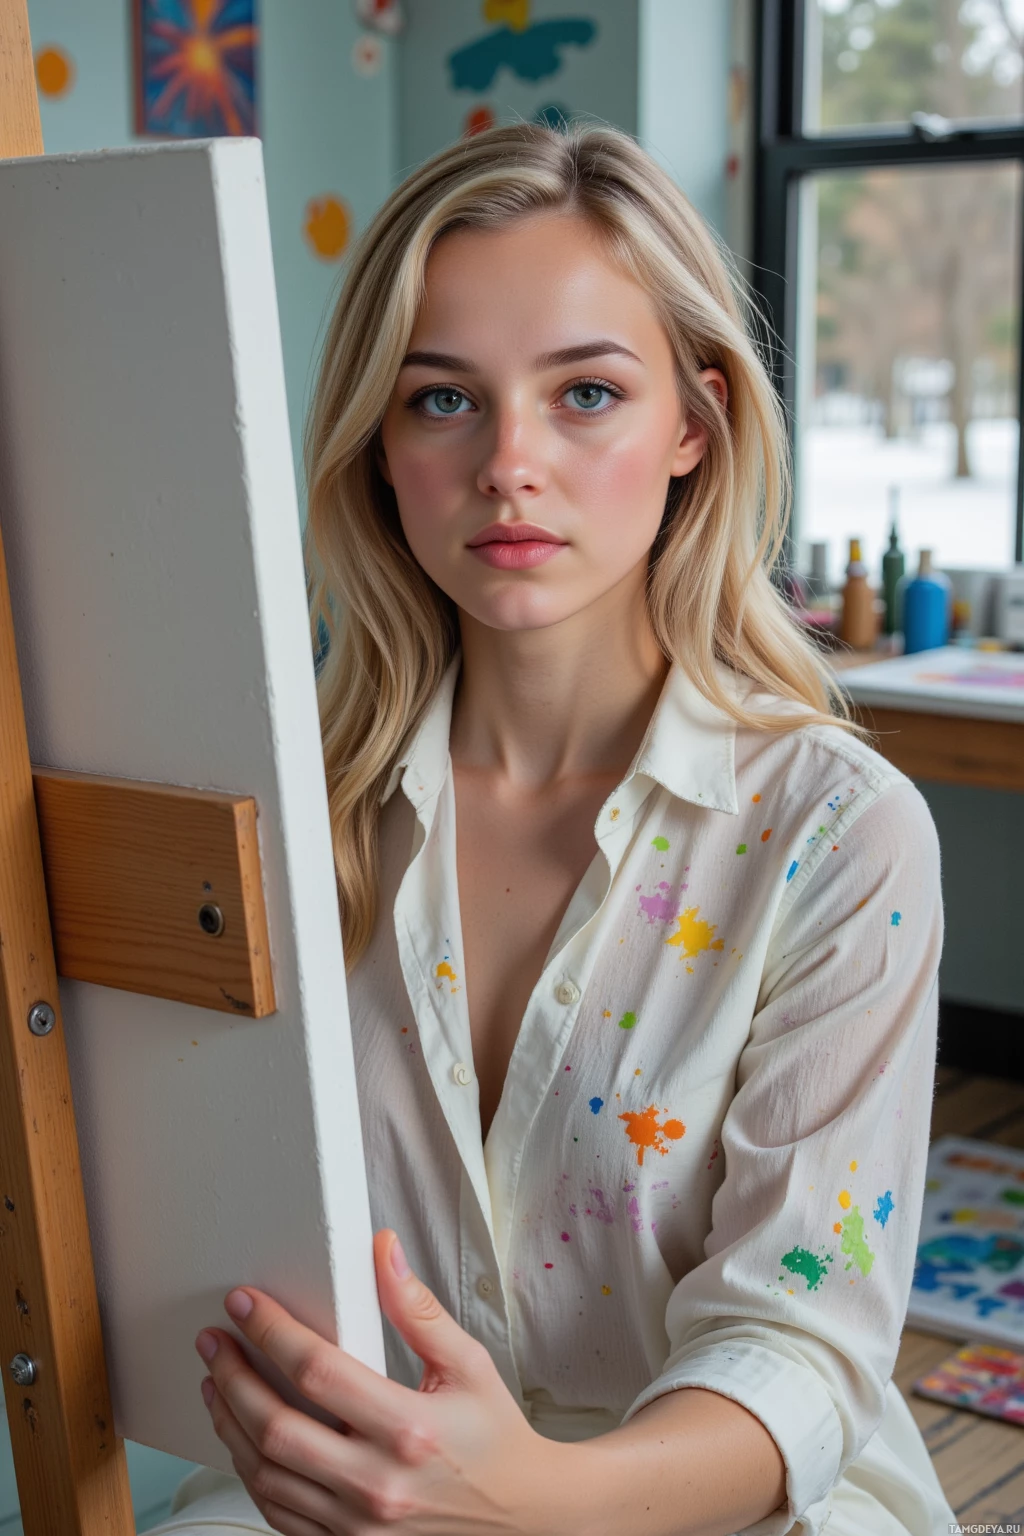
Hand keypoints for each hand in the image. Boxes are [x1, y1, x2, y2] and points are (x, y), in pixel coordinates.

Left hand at [195, 1228, 578, 1534]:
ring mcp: (358, 1525)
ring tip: (217, 1384)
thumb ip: (417, 1309)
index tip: (246, 1304)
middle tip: (214, 1341)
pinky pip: (279, 1514)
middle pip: (276, 1428)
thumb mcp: (469, 1363)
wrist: (523, 1518)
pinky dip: (252, 1473)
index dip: (272, 1332)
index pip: (318, 1372)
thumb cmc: (495, 1438)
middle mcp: (378, 1483)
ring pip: (266, 1475)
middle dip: (234, 1377)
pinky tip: (244, 1439)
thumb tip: (382, 1252)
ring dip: (230, 1425)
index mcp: (409, 1428)